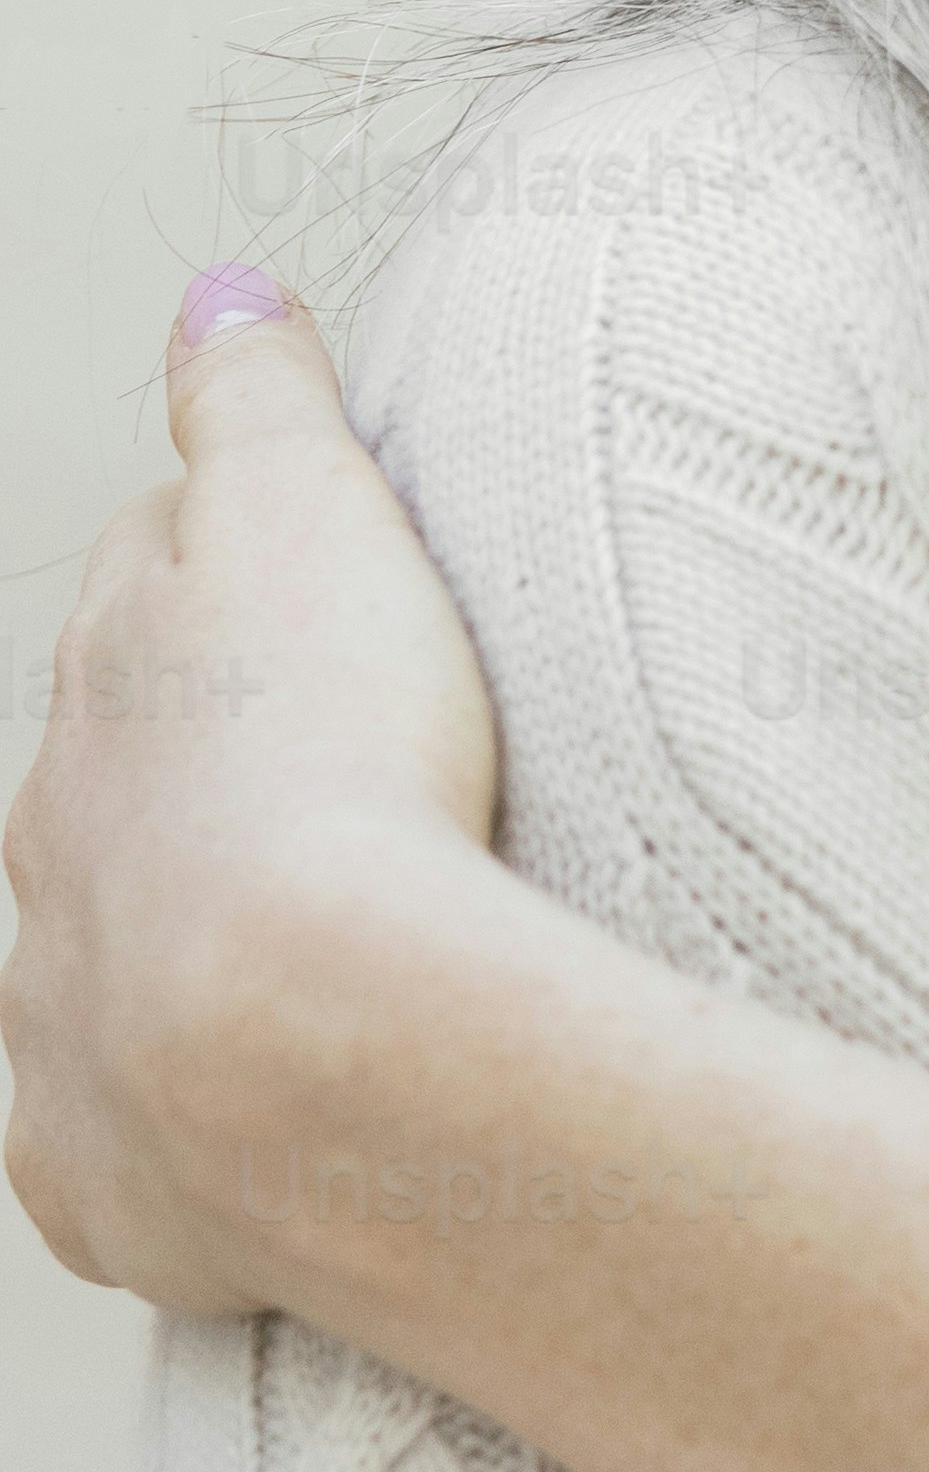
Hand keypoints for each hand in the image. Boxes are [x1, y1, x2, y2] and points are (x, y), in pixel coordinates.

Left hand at [3, 273, 503, 1319]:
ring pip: (92, 957)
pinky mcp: (105, 1183)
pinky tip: (242, 1126)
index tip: (317, 580)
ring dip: (171, 940)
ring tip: (304, 948)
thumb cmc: (334, 766)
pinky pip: (117, 1144)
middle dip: (192, 763)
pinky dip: (166, 1129)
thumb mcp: (309, 511)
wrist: (311, 1045)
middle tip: (329, 762)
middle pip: (110, 775)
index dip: (235, 569)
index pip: (152, 586)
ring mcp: (63, 1023)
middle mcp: (52, 854)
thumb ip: (257, 399)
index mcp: (107, 691)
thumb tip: (216, 289)